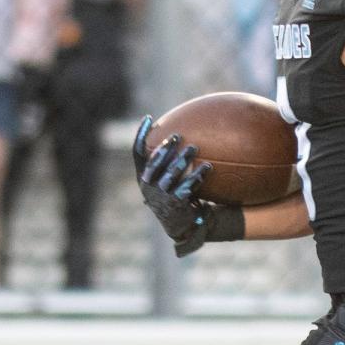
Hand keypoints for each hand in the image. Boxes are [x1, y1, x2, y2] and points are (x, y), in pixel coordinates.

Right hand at [132, 115, 213, 256]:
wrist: (184, 225)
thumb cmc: (176, 197)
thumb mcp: (167, 181)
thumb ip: (168, 163)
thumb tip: (181, 135)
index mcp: (143, 177)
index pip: (137, 152)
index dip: (141, 135)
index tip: (149, 118)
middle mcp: (148, 186)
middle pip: (154, 162)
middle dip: (165, 147)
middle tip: (178, 135)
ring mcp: (160, 196)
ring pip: (171, 173)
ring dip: (183, 159)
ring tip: (194, 148)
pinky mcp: (175, 204)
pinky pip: (187, 186)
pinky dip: (197, 175)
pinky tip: (207, 167)